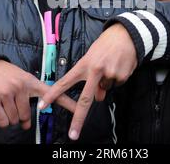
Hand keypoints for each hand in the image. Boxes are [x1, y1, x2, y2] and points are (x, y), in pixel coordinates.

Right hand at [0, 60, 75, 129]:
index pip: (52, 93)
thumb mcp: (22, 79)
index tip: (78, 109)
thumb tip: (26, 124)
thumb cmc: (6, 76)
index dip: (66, 102)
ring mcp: (7, 93)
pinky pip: (2, 121)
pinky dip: (1, 119)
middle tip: (13, 105)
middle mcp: (21, 87)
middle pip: (26, 116)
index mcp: (31, 82)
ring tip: (5, 103)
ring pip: (14, 120)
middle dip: (20, 116)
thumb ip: (29, 98)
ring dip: (9, 117)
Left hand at [38, 23, 137, 139]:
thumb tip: (98, 98)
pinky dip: (117, 78)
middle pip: (85, 100)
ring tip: (111, 64)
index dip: (53, 94)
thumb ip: (90, 77)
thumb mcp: (93, 56)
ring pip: (105, 89)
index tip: (43, 104)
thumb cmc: (106, 44)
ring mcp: (108, 74)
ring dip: (107, 82)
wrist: (126, 34)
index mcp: (84, 64)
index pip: (65, 82)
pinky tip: (119, 65)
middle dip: (78, 119)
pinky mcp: (121, 76)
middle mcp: (94, 70)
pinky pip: (116, 84)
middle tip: (73, 134)